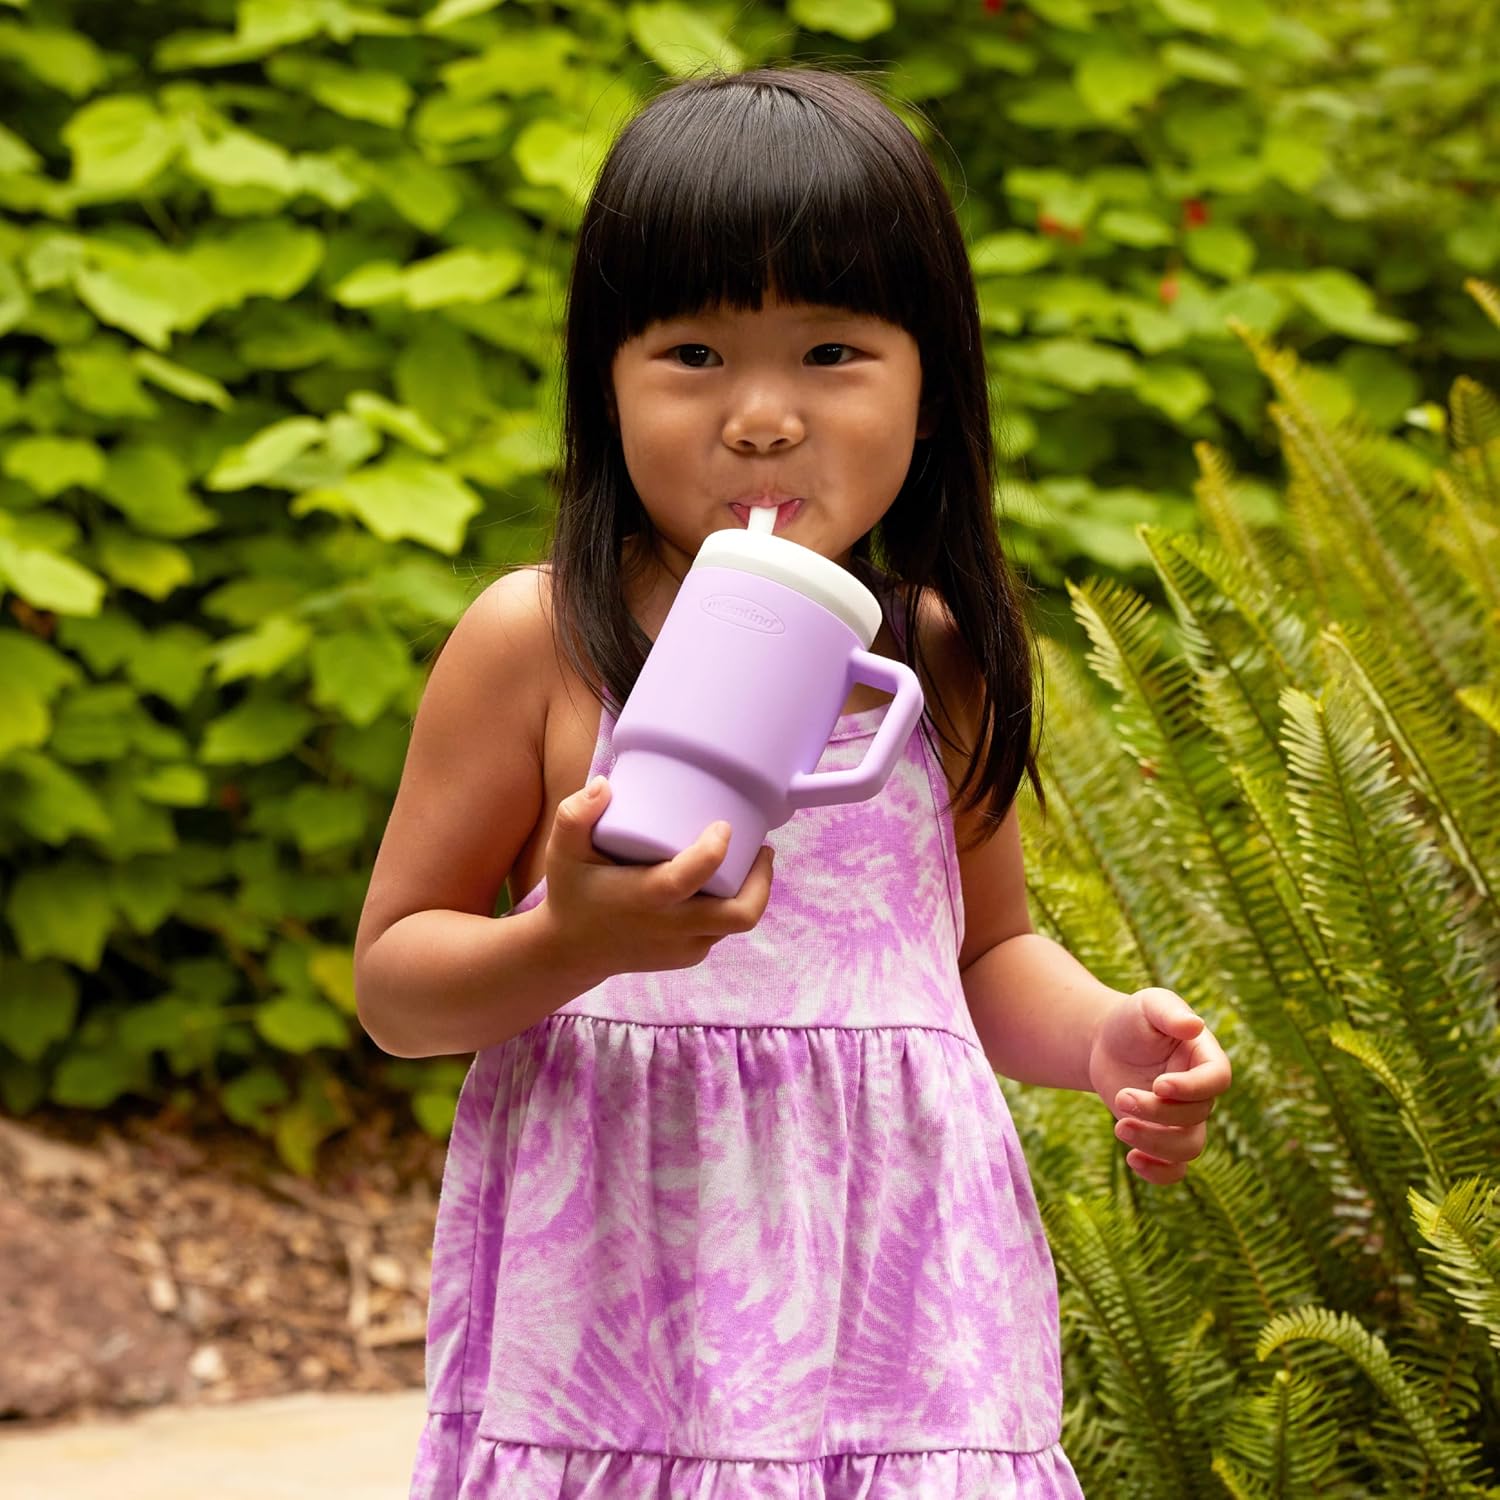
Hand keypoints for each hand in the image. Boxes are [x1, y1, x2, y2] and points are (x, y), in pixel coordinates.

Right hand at [541, 776, 774, 975]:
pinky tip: (729, 883)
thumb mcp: (562, 852)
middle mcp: (670, 927)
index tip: (724, 826)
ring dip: (751, 893)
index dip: (715, 850)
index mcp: (645, 898)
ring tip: (751, 860)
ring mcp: (683, 947)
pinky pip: (722, 932)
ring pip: (736, 923)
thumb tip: (605, 785)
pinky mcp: (687, 957)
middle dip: (761, 880)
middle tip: (762, 849)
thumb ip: (574, 816)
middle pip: (740, 914)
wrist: (570, 951)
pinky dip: (731, 907)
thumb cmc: (572, 892)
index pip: (692, 877)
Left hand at [1087, 987, 1230, 1184]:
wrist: (1106, 1044)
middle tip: (1120, 1096)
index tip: (1159, 1085)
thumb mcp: (1148, 1005)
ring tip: (1119, 1127)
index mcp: (1205, 1057)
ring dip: (1155, 1144)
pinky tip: (1132, 1160)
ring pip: (1189, 1147)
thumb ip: (1169, 1012)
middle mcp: (1200, 1092)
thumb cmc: (1132, 1020)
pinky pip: (1175, 1168)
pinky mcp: (1162, 1135)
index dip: (1192, 1088)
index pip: (1217, 1080)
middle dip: (1157, 1112)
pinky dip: (1160, 1173)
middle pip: (1196, 1116)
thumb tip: (1194, 1025)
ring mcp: (1183, 1118)